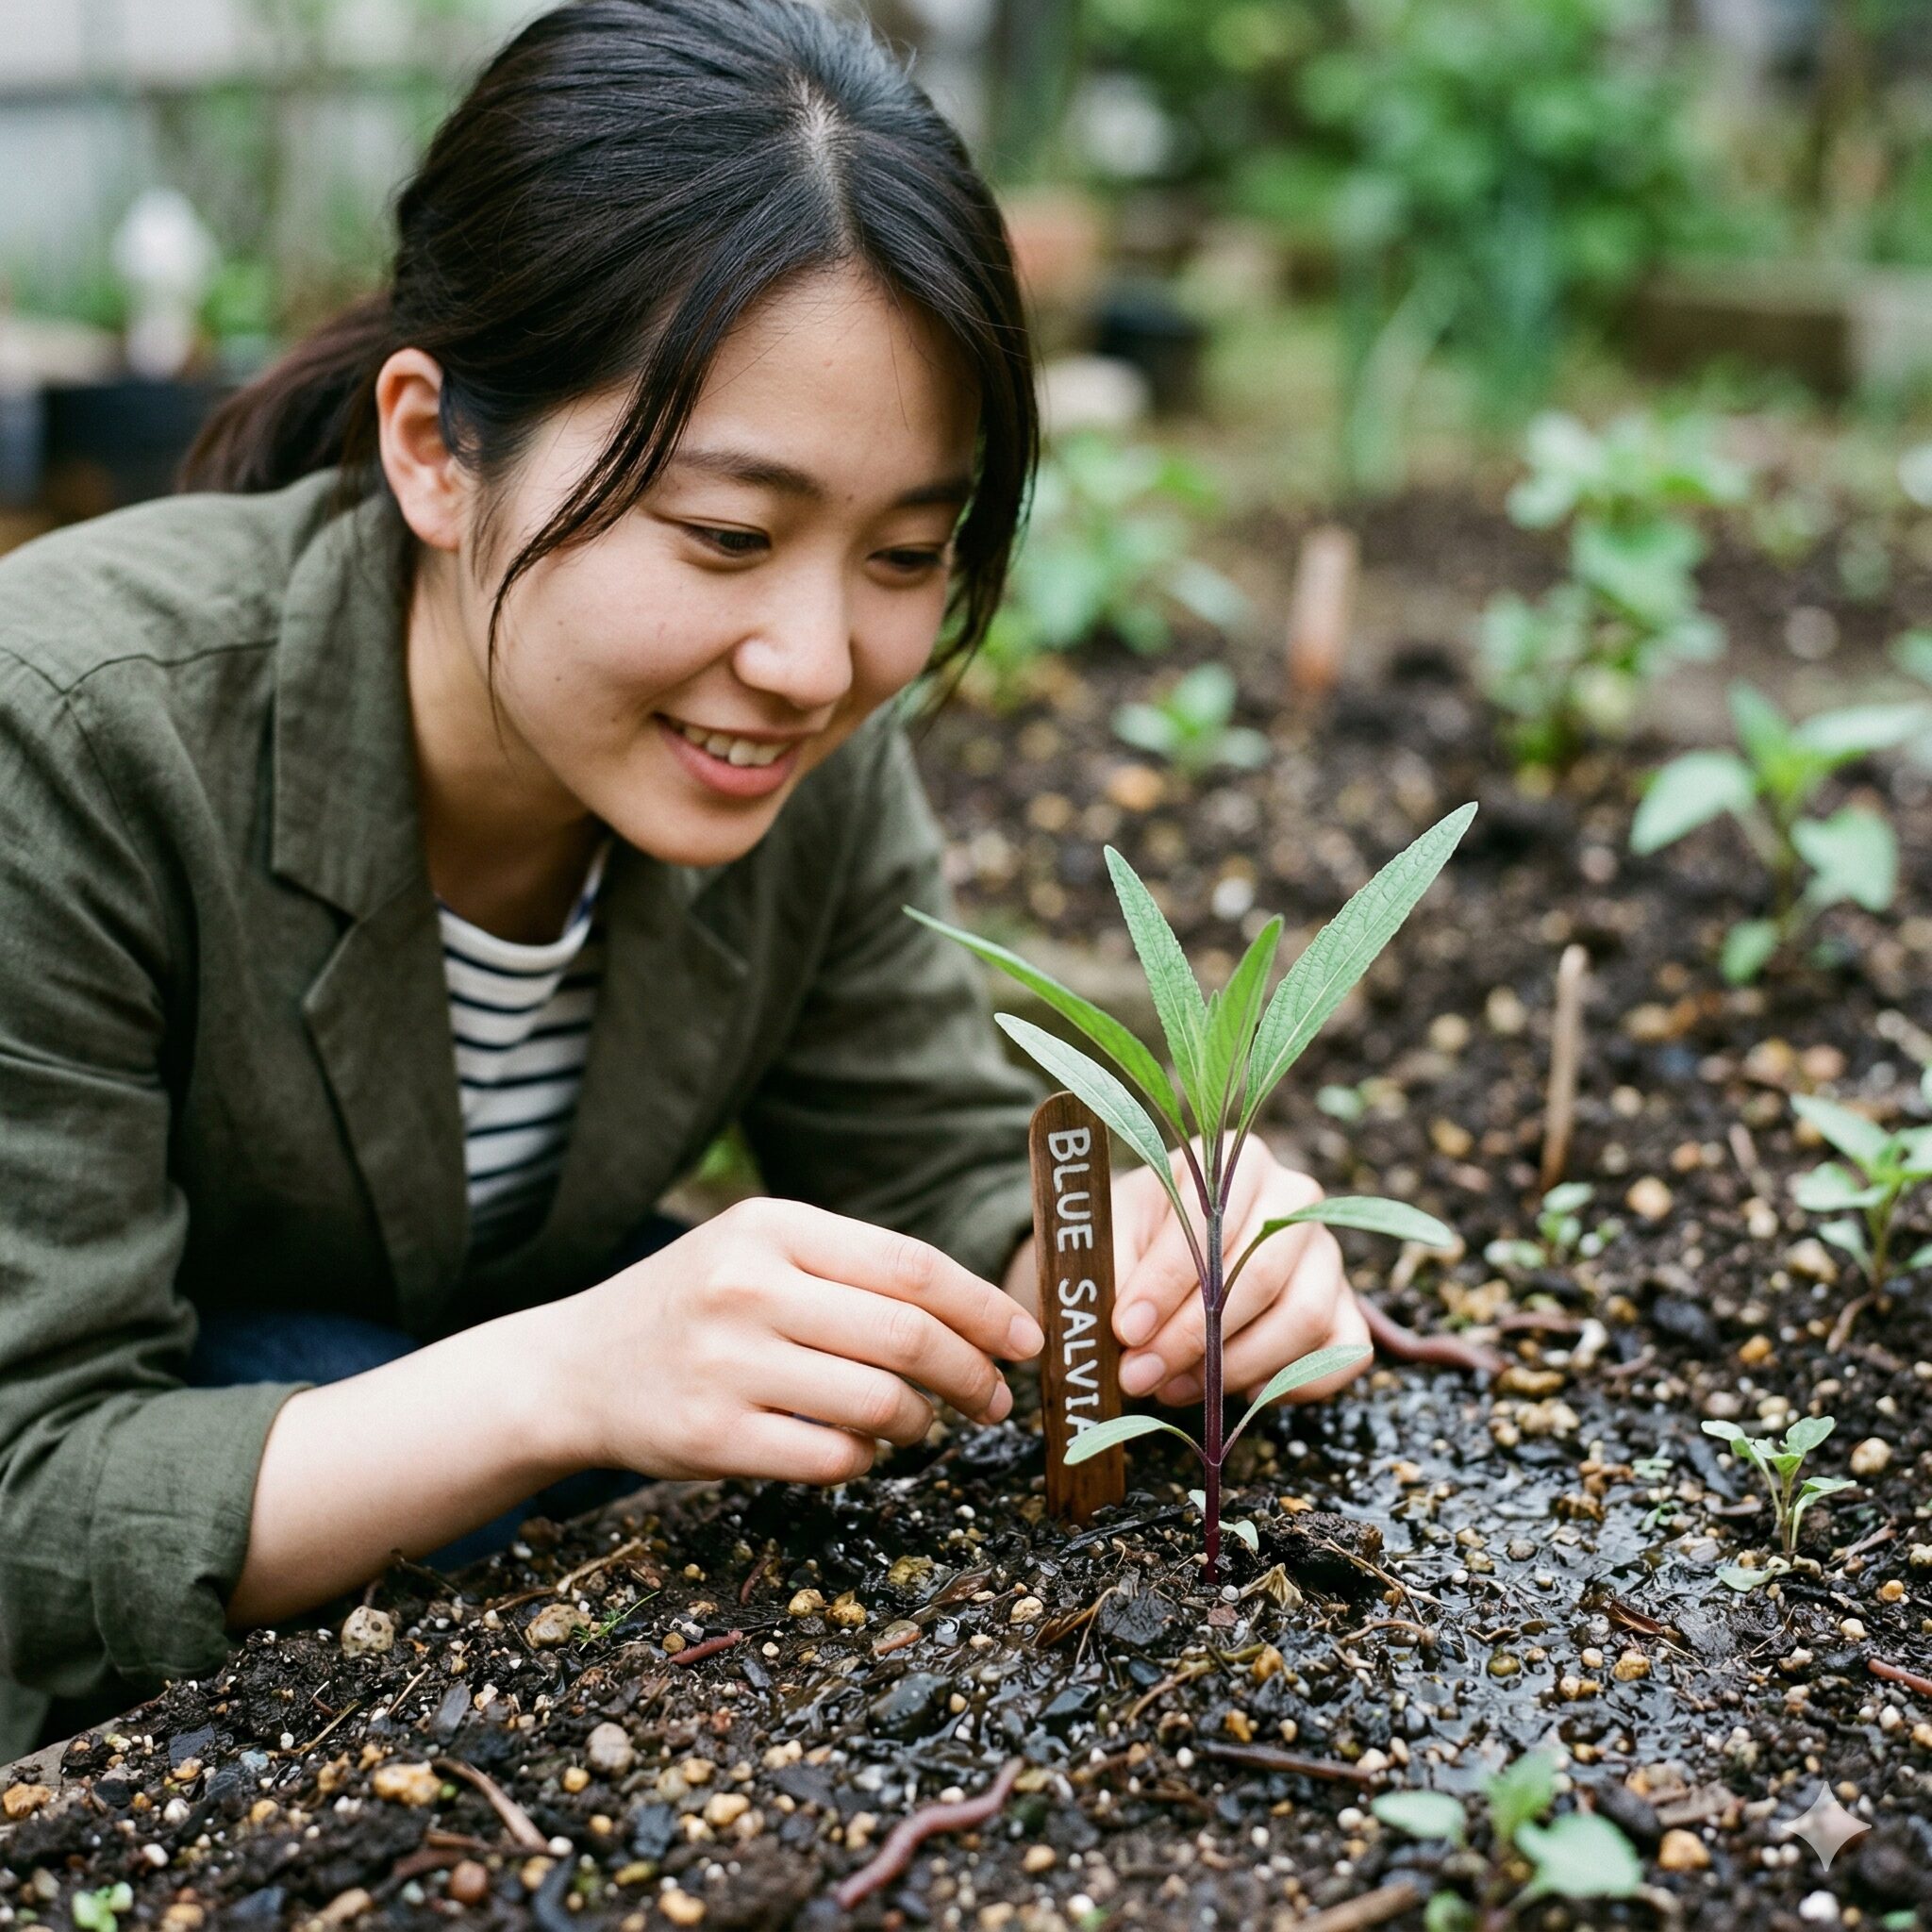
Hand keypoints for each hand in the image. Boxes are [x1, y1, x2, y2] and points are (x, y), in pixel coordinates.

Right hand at [560, 1198, 1044, 1484]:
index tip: (1027, 1340)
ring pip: (878, 1402)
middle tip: (996, 1398)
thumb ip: (853, 1269)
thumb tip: (977, 1316)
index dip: (985, 1308)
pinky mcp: (712, 1437)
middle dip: (973, 1374)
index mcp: (773, 1226)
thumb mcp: (759, 1251)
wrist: (573, 1366)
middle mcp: (749, 1286)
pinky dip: (866, 1459)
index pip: (912, 1266)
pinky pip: (832, 1458)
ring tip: (920, 1423)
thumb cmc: (692, 1305)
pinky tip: (860, 1448)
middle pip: (907, 1334)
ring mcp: (727, 1363)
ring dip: (921, 1422)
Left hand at [1110, 1137, 1369, 1406]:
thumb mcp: (1114, 1237)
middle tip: (1141, 1372)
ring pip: (1305, 1317)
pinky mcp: (1346, 1307)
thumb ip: (1117, 1271)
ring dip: (1236, 1366)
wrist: (1159, 1256)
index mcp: (1238, 1164)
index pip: (1212, 1225)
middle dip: (1194, 1336)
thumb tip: (1132, 1331)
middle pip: (1261, 1275)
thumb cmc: (1136, 1240)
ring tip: (1176, 1384)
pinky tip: (1243, 1390)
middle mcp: (1296, 1199)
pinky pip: (1346, 1352)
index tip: (1127, 1328)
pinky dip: (1297, 1382)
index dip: (1166, 1283)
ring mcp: (1327, 1254)